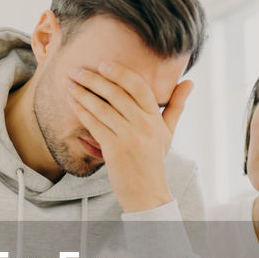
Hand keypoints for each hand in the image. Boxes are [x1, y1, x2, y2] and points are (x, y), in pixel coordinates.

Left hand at [67, 61, 193, 212]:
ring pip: (102, 108)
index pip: (138, 86)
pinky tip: (72, 102)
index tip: (102, 64)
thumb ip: (176, 106)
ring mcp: (129, 137)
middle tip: (76, 70)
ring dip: (82, 93)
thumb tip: (189, 82)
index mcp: (156, 118)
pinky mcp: (114, 150)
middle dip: (93, 79)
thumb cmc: (154, 161)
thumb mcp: (168, 132)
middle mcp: (144, 125)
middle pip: (116, 94)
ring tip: (69, 83)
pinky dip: (81, 111)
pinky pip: (94, 125)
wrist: (147, 193)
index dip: (119, 73)